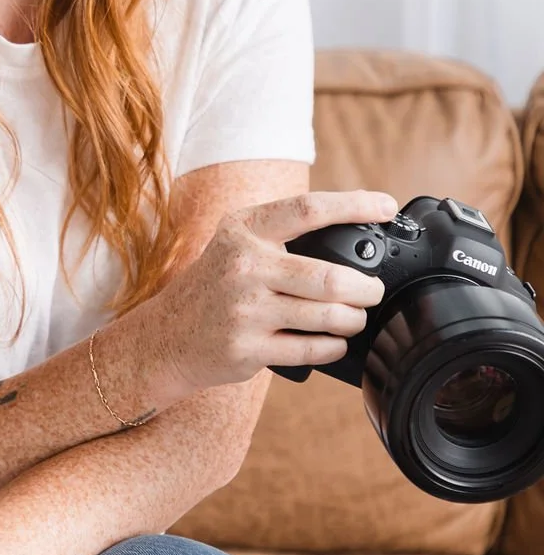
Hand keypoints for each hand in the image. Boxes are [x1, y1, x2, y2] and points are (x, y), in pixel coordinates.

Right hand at [157, 188, 396, 391]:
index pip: (307, 209)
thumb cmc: (217, 284)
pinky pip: (312, 348)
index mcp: (244, 229)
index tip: (386, 206)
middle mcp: (243, 265)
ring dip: (353, 319)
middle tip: (373, 291)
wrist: (168, 334)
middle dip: (365, 288)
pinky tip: (335, 341)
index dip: (353, 205)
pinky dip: (334, 346)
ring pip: (326, 316)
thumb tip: (352, 234)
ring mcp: (244, 309)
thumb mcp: (237, 244)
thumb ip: (282, 235)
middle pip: (328, 276)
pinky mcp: (248, 348)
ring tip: (354, 317)